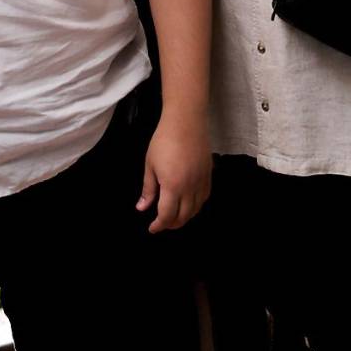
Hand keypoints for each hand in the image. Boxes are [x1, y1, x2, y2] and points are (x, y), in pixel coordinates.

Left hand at [136, 113, 211, 232]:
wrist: (186, 122)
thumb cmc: (164, 140)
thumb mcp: (150, 165)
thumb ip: (148, 189)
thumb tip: (142, 208)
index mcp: (173, 187)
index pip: (167, 216)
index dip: (159, 225)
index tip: (152, 228)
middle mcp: (190, 188)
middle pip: (183, 216)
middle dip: (171, 224)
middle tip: (162, 223)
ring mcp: (201, 182)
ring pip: (196, 209)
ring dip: (185, 217)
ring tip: (174, 216)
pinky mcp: (209, 175)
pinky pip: (205, 198)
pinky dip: (197, 206)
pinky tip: (190, 204)